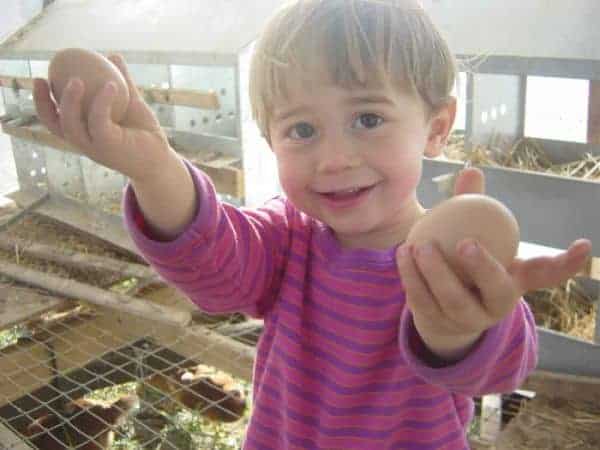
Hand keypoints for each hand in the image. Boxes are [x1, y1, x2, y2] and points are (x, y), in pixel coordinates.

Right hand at [33, 54, 170, 181]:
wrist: (160, 159)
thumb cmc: (144, 133)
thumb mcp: (131, 103)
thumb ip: (122, 81)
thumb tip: (113, 56)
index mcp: (84, 132)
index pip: (54, 119)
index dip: (42, 101)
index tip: (40, 78)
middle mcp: (85, 142)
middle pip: (55, 125)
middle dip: (43, 103)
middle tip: (45, 78)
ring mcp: (95, 147)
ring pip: (71, 126)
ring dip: (70, 102)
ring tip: (77, 79)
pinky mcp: (110, 147)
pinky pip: (100, 122)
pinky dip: (102, 102)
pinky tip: (111, 84)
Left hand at [397, 167, 591, 361]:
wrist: (442, 315)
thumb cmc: (464, 267)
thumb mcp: (475, 239)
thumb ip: (473, 208)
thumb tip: (472, 169)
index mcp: (514, 281)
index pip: (545, 274)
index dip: (565, 263)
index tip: (582, 245)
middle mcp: (496, 304)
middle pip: (497, 290)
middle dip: (483, 269)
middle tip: (466, 244)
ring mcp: (467, 319)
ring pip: (454, 299)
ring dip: (435, 273)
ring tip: (421, 246)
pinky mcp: (437, 323)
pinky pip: (423, 301)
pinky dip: (411, 277)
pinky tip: (404, 253)